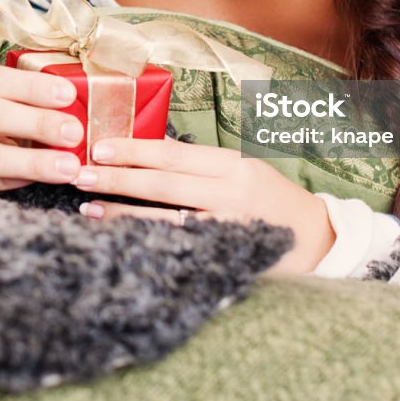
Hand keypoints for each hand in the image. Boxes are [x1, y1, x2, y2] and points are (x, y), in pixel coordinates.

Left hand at [72, 138, 335, 274]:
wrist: (320, 243)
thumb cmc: (272, 202)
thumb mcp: (242, 172)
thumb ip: (201, 166)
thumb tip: (147, 153)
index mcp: (231, 164)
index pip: (173, 153)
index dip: (133, 148)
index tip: (99, 145)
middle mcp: (230, 191)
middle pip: (163, 182)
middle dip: (117, 176)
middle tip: (79, 171)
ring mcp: (228, 226)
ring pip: (165, 216)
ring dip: (121, 209)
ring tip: (86, 204)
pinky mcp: (226, 255)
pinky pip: (177, 247)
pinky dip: (145, 239)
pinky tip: (119, 238)